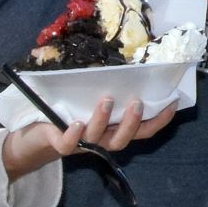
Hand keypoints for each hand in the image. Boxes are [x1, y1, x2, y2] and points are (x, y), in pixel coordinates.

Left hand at [3, 93, 175, 178]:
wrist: (35, 138)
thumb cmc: (67, 115)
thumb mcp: (89, 102)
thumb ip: (106, 91)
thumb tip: (121, 62)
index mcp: (113, 130)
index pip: (143, 130)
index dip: (159, 119)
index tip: (172, 102)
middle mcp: (101, 140)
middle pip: (123, 138)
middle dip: (132, 122)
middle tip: (137, 102)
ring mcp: (82, 144)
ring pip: (98, 138)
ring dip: (104, 120)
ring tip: (106, 100)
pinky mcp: (60, 144)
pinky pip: (68, 144)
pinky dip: (73, 135)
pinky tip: (76, 123)